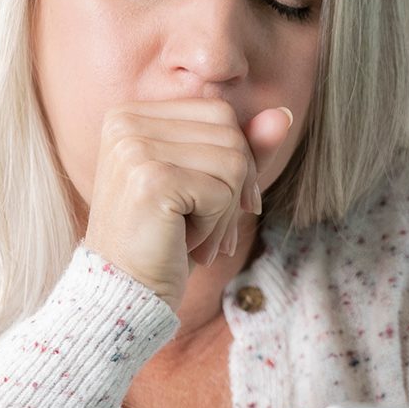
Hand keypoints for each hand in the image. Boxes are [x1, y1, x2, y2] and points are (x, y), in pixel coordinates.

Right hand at [84, 99, 293, 310]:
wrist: (124, 294)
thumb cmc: (163, 240)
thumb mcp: (206, 185)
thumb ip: (242, 148)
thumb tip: (284, 114)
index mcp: (132, 116)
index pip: (219, 112)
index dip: (237, 159)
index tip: (223, 202)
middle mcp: (127, 123)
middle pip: (229, 134)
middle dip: (233, 188)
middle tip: (204, 228)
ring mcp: (135, 148)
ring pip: (233, 163)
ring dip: (224, 212)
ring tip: (191, 236)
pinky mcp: (151, 179)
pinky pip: (222, 193)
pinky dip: (215, 227)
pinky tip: (184, 244)